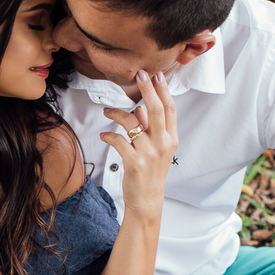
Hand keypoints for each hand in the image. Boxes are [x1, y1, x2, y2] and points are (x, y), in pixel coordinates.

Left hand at [100, 70, 177, 222]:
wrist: (147, 200)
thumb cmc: (150, 174)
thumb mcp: (156, 150)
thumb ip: (150, 128)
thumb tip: (141, 108)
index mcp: (171, 138)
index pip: (170, 109)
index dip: (163, 90)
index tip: (156, 75)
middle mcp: (163, 143)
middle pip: (156, 109)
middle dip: (148, 89)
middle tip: (140, 73)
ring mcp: (150, 153)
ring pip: (133, 122)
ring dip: (117, 113)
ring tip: (107, 111)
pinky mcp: (135, 162)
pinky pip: (119, 140)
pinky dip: (109, 135)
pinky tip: (104, 134)